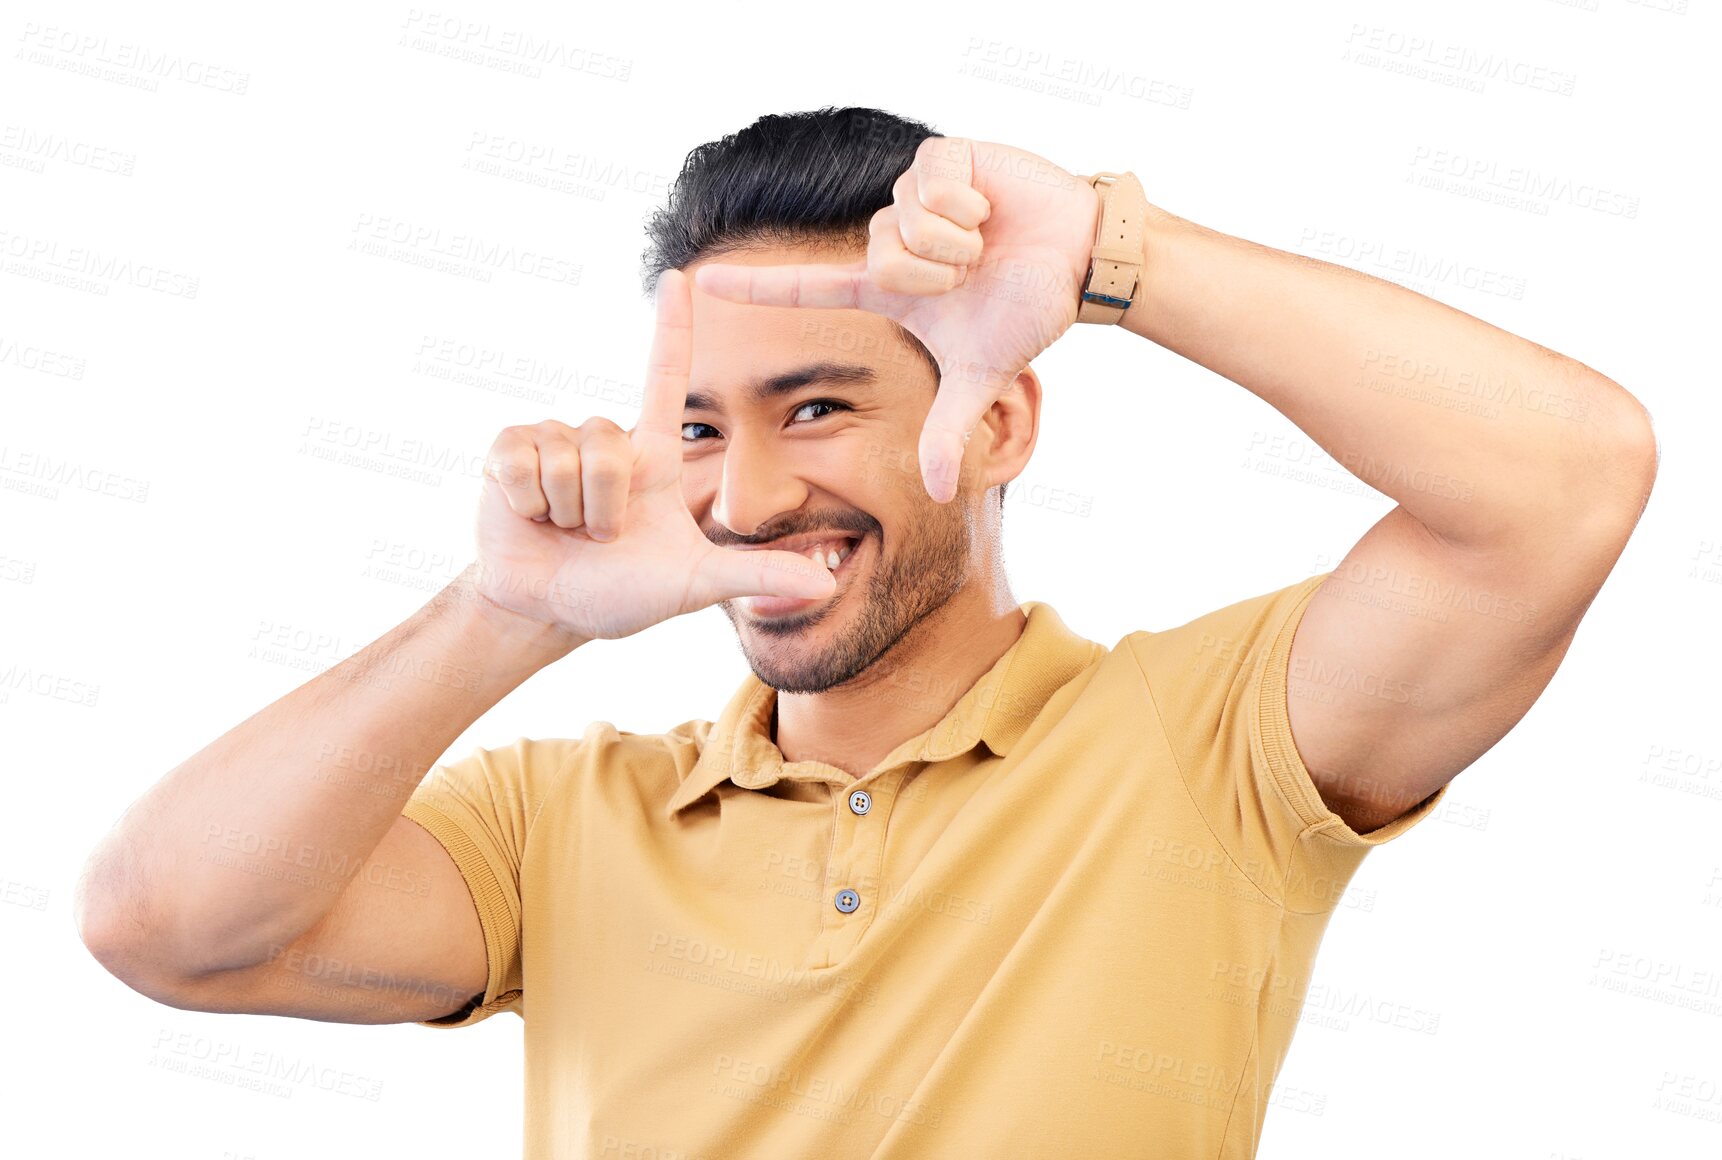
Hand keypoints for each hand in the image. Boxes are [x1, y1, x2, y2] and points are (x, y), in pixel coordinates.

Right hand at [470, 268, 837, 640]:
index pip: (665, 376)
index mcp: (654, 453)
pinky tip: (531, 518)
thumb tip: (825, 586)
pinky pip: (520, 461)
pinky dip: (527, 502)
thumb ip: (757, 576)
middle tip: (602, 536)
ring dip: (567, 510)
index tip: (680, 276)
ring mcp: (554, 440)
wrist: (552, 611)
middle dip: (604, 506)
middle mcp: (605, 438)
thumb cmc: (623, 592)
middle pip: (607, 446)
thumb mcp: (695, 584)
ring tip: (567, 529)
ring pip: (566, 456)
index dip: (672, 328)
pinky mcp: (508, 452)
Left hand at [690, 136, 1100, 501]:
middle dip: (933, 274)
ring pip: (902, 222)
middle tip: (971, 274)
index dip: (756, 288)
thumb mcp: (979, 378)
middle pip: (875, 257)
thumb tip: (939, 495)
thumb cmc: (1025, 311)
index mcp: (885, 287)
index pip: (807, 288)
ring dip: (955, 243)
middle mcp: (888, 238)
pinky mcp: (941, 156)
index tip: (698, 283)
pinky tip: (990, 207)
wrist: (1076, 263)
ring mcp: (911, 195)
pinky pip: (930, 184)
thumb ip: (948, 431)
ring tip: (984, 242)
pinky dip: (968, 205)